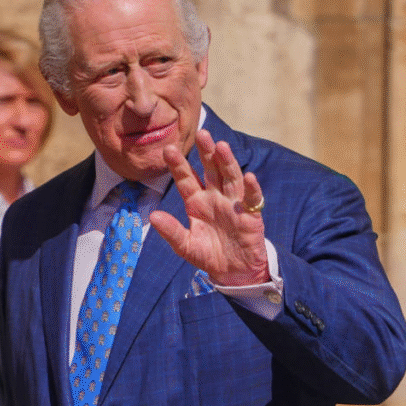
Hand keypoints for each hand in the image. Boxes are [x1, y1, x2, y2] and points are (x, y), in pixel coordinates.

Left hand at [150, 129, 269, 285]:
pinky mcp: (250, 215)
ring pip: (231, 178)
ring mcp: (233, 204)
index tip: (168, 150)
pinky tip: (249, 177)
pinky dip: (251, 188)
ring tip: (221, 146)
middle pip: (211, 170)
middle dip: (206, 153)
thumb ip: (171, 231)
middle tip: (201, 133)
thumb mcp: (185, 246)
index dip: (178, 165)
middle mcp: (215, 198)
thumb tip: (153, 216)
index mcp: (196, 202)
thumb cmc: (209, 256)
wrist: (233, 272)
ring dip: (227, 162)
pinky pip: (251, 199)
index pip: (186, 179)